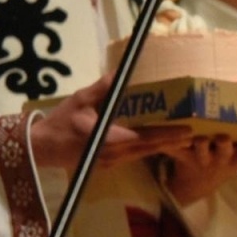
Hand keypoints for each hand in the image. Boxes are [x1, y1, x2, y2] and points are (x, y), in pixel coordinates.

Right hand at [29, 75, 193, 171]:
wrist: (40, 148)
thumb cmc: (60, 122)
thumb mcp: (79, 100)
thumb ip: (101, 88)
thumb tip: (120, 72)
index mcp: (105, 139)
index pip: (142, 138)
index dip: (166, 135)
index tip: (186, 131)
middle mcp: (111, 155)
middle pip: (149, 149)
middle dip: (172, 142)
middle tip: (196, 133)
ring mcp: (110, 163)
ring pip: (143, 155)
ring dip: (163, 147)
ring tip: (185, 138)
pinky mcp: (108, 165)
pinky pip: (134, 157)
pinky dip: (149, 149)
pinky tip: (162, 142)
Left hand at [163, 133, 236, 203]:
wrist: (194, 187)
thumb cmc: (226, 164)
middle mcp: (221, 160)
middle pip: (225, 151)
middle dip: (225, 145)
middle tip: (225, 138)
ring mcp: (202, 160)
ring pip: (200, 150)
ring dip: (199, 144)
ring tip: (199, 136)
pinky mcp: (182, 158)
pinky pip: (174, 151)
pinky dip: (168, 146)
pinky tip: (163, 140)